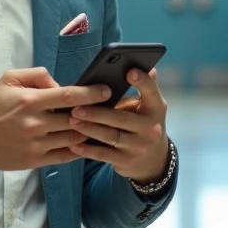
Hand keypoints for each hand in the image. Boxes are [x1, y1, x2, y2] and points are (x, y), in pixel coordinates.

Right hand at [0, 67, 111, 171]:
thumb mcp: (10, 79)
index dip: (91, 93)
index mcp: (30, 101)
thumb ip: (37, 75)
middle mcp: (35, 123)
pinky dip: (77, 148)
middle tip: (105, 108)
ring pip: (74, 138)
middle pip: (76, 118)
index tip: (105, 90)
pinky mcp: (36, 160)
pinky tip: (82, 140)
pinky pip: (66, 155)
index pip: (69, 96)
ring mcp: (37, 144)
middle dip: (94, 113)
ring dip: (87, 131)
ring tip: (94, 124)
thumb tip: (60, 85)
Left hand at [67, 68, 169, 183]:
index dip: (142, 82)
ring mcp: (139, 146)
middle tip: (76, 107)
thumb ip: (144, 88)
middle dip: (98, 113)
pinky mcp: (126, 161)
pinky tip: (74, 144)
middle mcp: (150, 128)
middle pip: (121, 118)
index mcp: (156, 109)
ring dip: (89, 129)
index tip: (129, 71)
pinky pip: (104, 155)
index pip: (151, 92)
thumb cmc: (144, 123)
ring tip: (72, 120)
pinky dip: (88, 150)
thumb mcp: (150, 106)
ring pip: (110, 136)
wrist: (154, 160)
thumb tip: (143, 65)